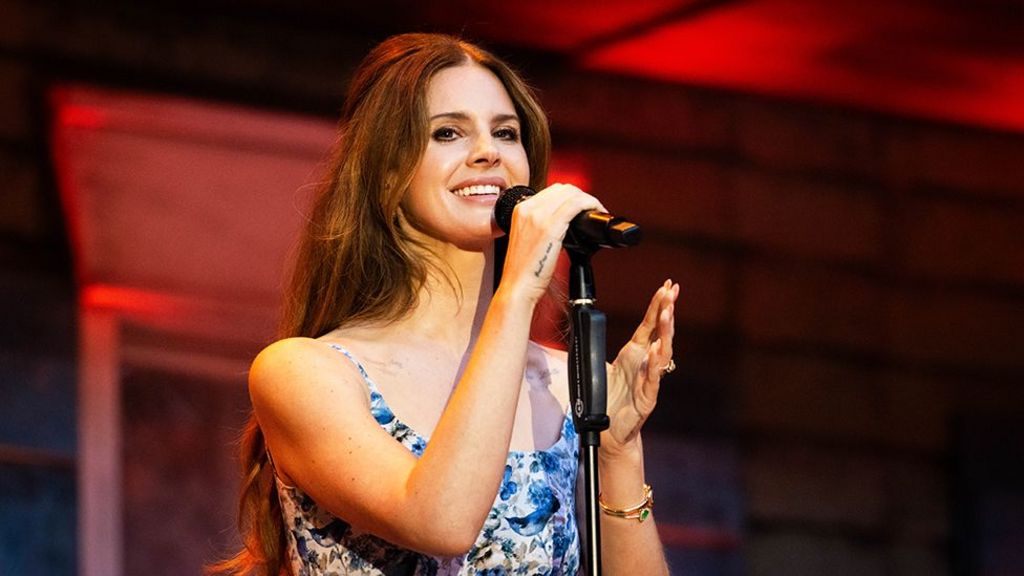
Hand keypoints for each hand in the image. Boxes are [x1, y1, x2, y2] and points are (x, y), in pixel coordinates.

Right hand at [497, 183, 604, 304]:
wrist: (518, 287)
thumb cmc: (525, 271)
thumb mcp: (529, 239)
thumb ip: (542, 225)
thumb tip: (565, 222)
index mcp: (521, 209)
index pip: (553, 190)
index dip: (572, 195)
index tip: (581, 206)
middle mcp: (528, 209)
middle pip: (563, 188)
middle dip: (582, 195)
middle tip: (592, 209)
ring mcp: (538, 216)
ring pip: (571, 193)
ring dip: (589, 199)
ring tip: (596, 211)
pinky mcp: (550, 227)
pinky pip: (576, 204)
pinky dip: (590, 204)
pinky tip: (596, 212)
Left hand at [602, 279, 678, 456]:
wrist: (606, 429)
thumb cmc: (605, 399)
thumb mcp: (597, 367)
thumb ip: (595, 349)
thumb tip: (582, 329)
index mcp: (634, 354)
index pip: (649, 324)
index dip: (658, 305)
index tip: (666, 286)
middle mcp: (645, 363)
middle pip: (661, 333)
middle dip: (667, 311)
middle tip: (671, 291)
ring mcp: (649, 380)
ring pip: (662, 353)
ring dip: (665, 332)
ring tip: (667, 314)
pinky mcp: (647, 398)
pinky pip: (654, 378)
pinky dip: (656, 364)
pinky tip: (657, 349)